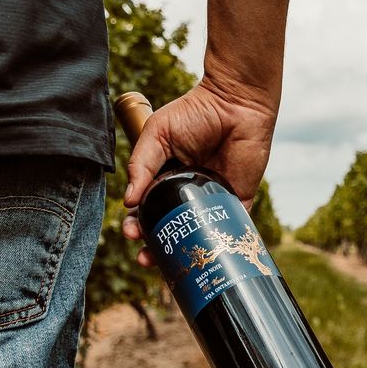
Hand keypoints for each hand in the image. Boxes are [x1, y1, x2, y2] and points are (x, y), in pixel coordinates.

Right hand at [120, 76, 277, 266]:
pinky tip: (205, 258)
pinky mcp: (238, 201)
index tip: (129, 233)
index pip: (148, 208)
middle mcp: (189, 193)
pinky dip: (218, 246)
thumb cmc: (195, 112)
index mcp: (167, 177)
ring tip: (167, 264)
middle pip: (169, 227)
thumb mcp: (157, 134)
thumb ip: (141, 164)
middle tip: (146, 256)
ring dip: (181, 252)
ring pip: (195, 234)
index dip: (137, 224)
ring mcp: (213, 199)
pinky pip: (228, 229)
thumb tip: (128, 201)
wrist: (236, 103)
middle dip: (155, 245)